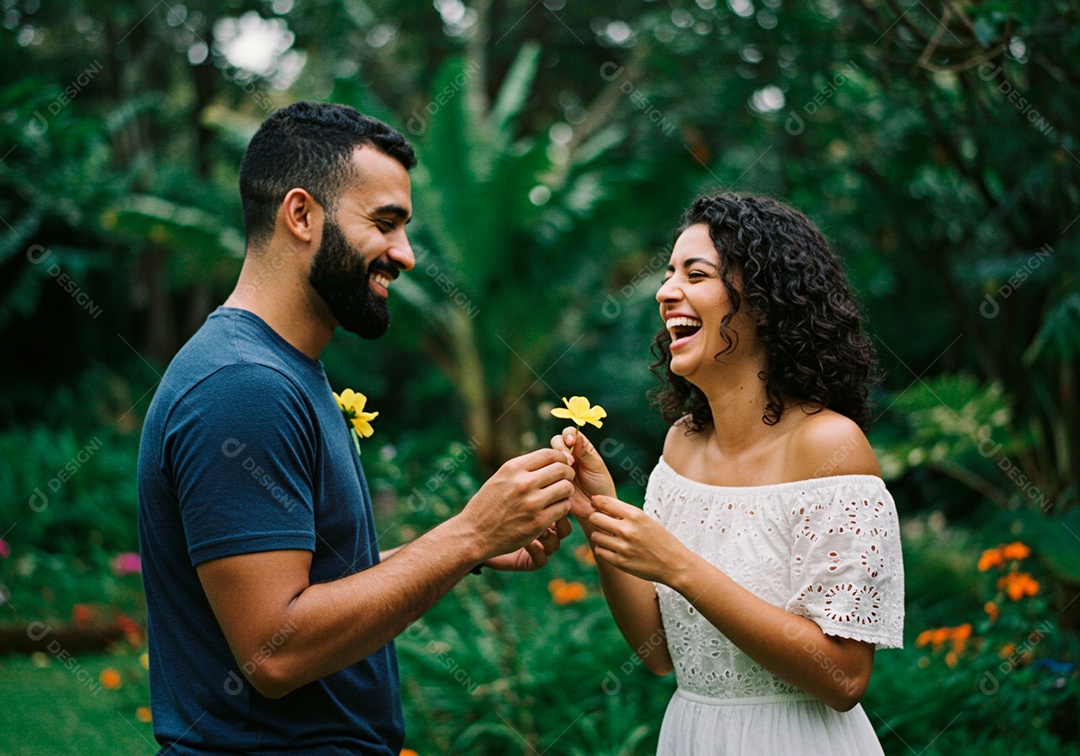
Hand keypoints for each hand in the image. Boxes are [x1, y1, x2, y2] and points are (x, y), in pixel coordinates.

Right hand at [460, 448, 574, 561]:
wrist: (475, 534)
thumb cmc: (488, 505)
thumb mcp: (500, 478)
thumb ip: (523, 468)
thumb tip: (552, 459)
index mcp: (513, 468)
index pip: (549, 454)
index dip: (561, 457)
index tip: (563, 463)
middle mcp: (523, 483)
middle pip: (561, 469)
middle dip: (568, 473)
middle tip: (566, 479)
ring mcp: (532, 503)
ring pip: (566, 488)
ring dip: (567, 491)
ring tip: (560, 495)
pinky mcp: (538, 522)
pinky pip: (564, 508)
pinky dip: (563, 507)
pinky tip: (556, 509)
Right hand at [550, 427, 615, 521]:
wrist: (595, 509)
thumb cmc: (601, 487)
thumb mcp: (596, 467)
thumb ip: (586, 453)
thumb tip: (575, 437)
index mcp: (581, 448)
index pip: (570, 433)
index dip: (568, 435)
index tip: (571, 442)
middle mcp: (568, 455)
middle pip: (556, 441)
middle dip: (560, 447)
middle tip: (571, 461)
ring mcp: (558, 467)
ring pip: (549, 456)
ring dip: (556, 461)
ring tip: (568, 473)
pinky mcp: (551, 478)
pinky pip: (545, 471)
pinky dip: (550, 473)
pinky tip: (560, 481)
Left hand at [588, 495, 689, 584]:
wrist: (674, 564)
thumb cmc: (660, 539)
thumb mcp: (645, 519)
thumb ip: (624, 513)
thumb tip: (596, 503)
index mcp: (635, 515)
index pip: (605, 502)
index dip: (597, 502)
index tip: (596, 504)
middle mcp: (627, 530)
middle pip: (594, 518)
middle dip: (596, 518)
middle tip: (603, 522)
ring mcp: (623, 547)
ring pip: (595, 535)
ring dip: (600, 535)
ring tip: (611, 537)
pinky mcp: (620, 562)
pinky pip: (599, 551)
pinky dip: (603, 549)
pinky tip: (613, 548)